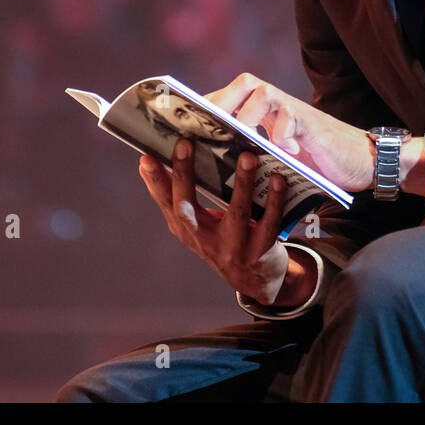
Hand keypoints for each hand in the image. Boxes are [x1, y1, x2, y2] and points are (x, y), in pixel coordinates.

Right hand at [138, 138, 312, 305]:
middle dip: (184, 176)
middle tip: (184, 143)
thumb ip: (179, 195)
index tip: (145, 157)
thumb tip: (148, 161)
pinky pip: (269, 224)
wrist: (256, 281)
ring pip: (236, 214)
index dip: (154, 181)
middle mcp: (203, 241)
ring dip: (242, 184)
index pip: (165, 202)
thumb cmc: (223, 240)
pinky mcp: (259, 253)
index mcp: (186, 229)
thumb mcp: (197, 223)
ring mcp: (232, 249)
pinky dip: (275, 201)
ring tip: (247, 156)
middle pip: (187, 209)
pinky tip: (278, 180)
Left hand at [206, 73, 375, 192]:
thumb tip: (207, 168)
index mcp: (260, 113)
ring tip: (242, 138)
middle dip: (222, 101)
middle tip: (208, 126)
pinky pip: (292, 116)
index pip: (227, 98)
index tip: (182, 123)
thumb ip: (249, 156)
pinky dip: (283, 134)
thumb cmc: (312, 164)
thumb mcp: (273, 160)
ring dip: (249, 115)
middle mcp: (276, 105)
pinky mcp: (312, 122)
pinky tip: (285, 152)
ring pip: (264, 92)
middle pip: (243, 83)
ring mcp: (294, 110)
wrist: (357, 163)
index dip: (204, 106)